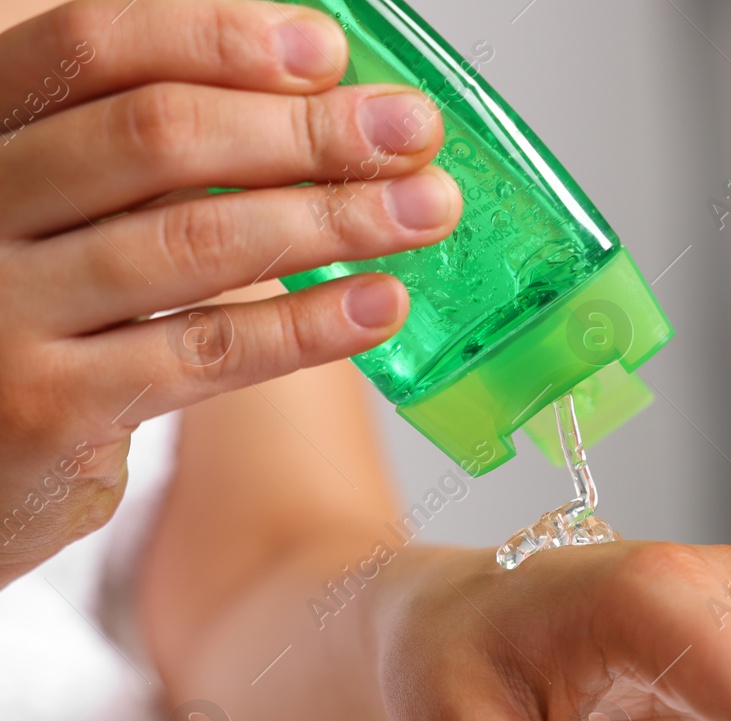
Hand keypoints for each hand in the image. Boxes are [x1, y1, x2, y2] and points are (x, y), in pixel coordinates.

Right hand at [0, 0, 459, 584]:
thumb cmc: (22, 327)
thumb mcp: (48, 218)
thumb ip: (136, 159)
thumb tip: (310, 104)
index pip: (90, 48)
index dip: (216, 38)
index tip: (327, 49)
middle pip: (154, 137)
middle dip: (304, 130)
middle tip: (412, 131)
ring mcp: (0, 313)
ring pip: (191, 239)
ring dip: (330, 220)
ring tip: (426, 210)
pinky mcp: (48, 409)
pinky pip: (205, 352)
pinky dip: (305, 325)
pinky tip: (379, 303)